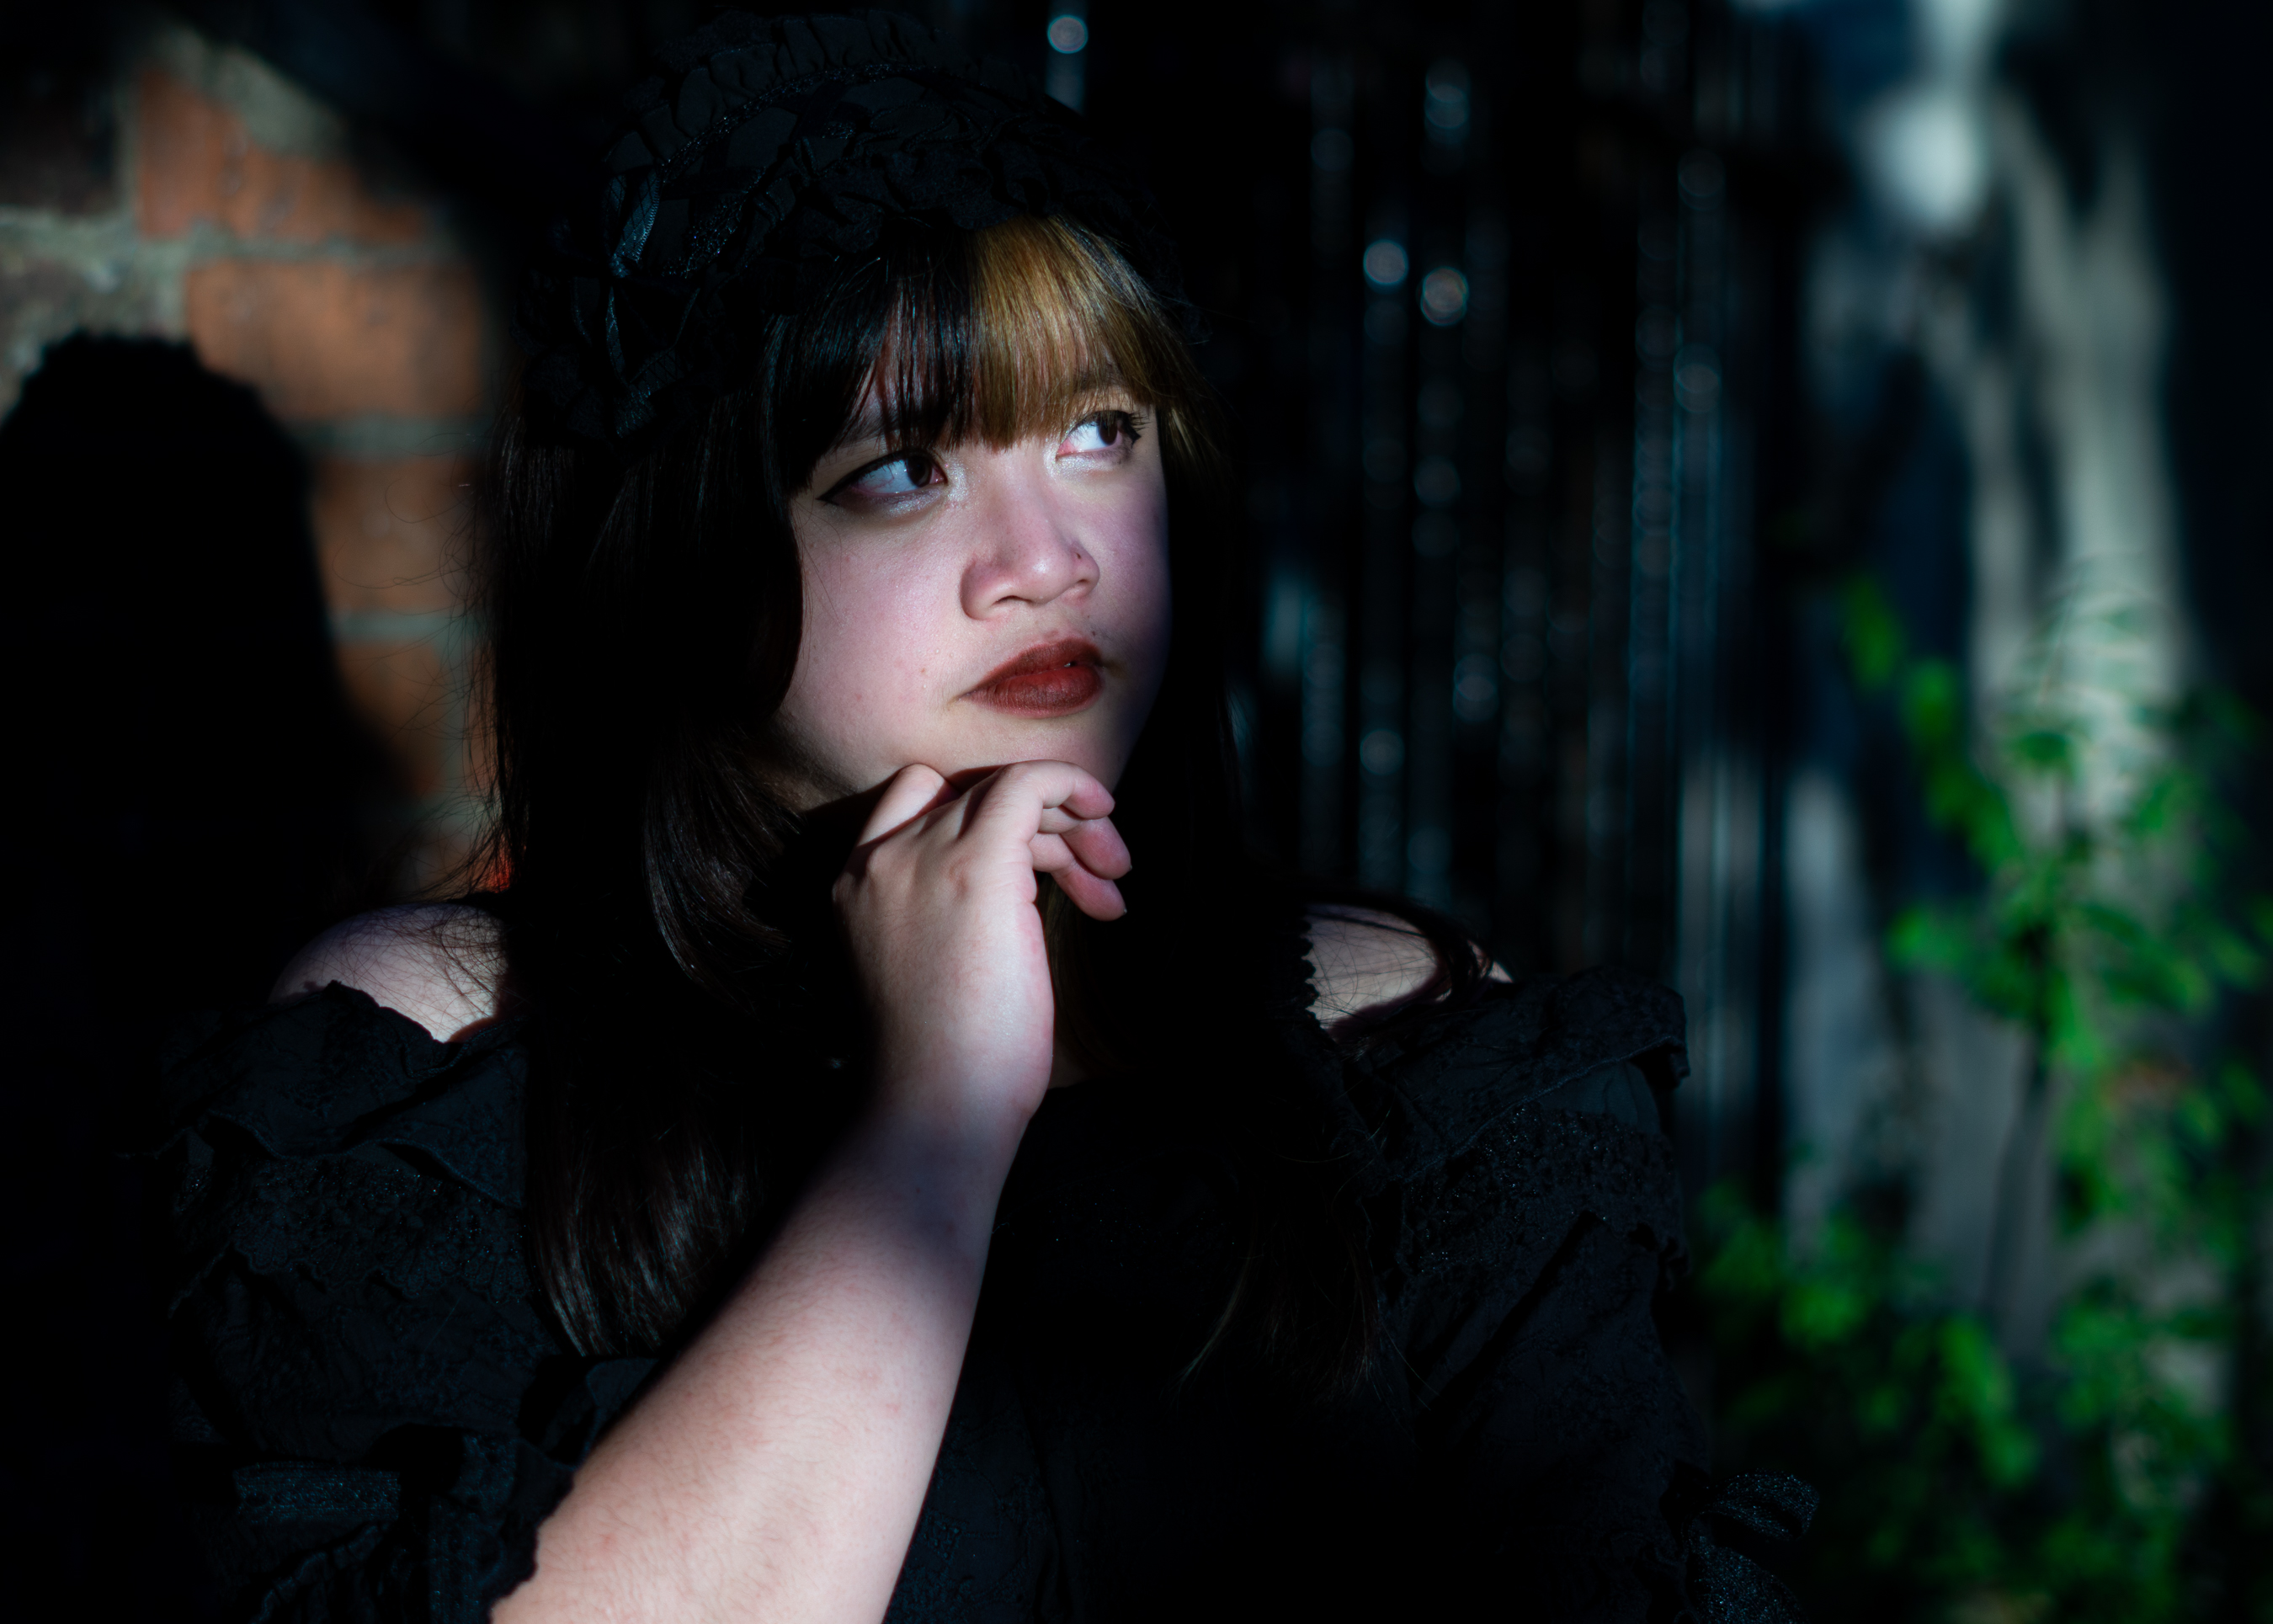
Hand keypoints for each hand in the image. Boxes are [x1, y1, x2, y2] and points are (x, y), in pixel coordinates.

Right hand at [833, 761, 1130, 1126]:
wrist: (933, 1112)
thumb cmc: (946, 1066)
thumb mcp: (932, 968)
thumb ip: (952, 912)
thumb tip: (1023, 885)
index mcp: (856, 885)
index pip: (919, 798)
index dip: (988, 814)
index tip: (1043, 861)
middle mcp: (879, 860)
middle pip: (974, 796)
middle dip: (1047, 825)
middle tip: (1100, 873)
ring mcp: (921, 858)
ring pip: (1007, 791)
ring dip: (1072, 825)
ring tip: (1112, 881)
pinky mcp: (975, 867)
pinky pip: (1029, 783)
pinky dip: (1073, 786)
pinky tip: (1106, 814)